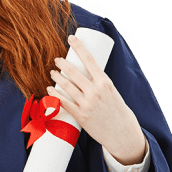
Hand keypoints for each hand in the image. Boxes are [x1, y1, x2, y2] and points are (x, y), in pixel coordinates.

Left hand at [47, 35, 145, 164]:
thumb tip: (84, 74)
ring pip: (66, 86)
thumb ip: (98, 83)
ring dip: (56, 77)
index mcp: (105, 83)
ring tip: (52, 73)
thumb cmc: (117, 111)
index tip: (71, 38)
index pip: (90, 60)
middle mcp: (95, 91)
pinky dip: (54, 94)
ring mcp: (87, 104)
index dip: (79, 47)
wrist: (122, 134)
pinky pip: (63, 102)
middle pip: (73, 72)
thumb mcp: (112, 92)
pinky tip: (49, 89)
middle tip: (57, 60)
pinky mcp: (80, 115)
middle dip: (62, 63)